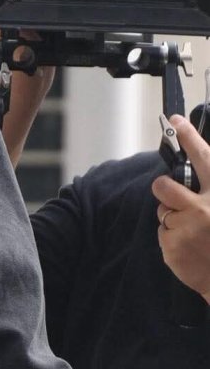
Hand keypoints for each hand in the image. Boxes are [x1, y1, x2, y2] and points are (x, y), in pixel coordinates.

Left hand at [152, 115, 209, 302]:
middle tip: (170, 192)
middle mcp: (206, 206)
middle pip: (164, 185)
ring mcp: (187, 226)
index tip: (175, 121)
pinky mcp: (172, 244)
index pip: (204, 157)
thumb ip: (209, 186)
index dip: (188, 137)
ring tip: (192, 229)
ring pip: (162, 209)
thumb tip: (194, 168)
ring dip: (171, 216)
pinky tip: (189, 247)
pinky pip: (162, 231)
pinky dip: (172, 238)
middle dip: (163, 187)